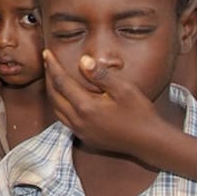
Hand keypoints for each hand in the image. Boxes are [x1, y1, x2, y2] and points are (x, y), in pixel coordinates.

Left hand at [42, 50, 167, 158]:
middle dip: (49, 78)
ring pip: (57, 110)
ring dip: (52, 93)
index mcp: (86, 107)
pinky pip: (64, 120)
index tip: (47, 53)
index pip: (61, 82)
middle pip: (54, 96)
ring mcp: (81, 132)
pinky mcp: (86, 138)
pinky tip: (65, 98)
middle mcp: (79, 121)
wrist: (149, 143)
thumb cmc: (140, 114)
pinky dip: (60, 105)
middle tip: (48, 62)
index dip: (52, 66)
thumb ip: (102, 75)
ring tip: (53, 77)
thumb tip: (83, 60)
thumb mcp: (124, 89)